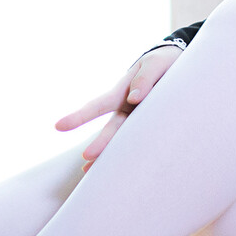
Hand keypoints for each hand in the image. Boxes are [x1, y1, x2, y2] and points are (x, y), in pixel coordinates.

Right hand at [56, 44, 182, 170]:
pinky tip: (127, 172)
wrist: (176, 64)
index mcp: (123, 91)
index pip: (99, 105)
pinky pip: (144, 142)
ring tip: (96, 173)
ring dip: (113, 156)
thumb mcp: (156, 63)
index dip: (79, 116)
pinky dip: (136, 155)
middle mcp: (126, 108)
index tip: (59, 126)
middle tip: (88, 157)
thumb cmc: (163, 62)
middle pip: (112, 128)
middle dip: (101, 143)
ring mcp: (138, 119)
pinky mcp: (152, 126)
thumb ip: (145, 77)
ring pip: (125, 139)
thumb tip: (134, 98)